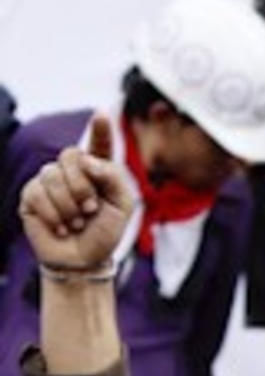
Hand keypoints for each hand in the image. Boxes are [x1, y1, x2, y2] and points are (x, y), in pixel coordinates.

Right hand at [19, 114, 133, 268]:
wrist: (84, 261)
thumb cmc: (105, 233)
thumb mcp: (122, 207)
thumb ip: (113, 177)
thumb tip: (87, 160)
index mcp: (98, 170)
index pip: (98, 144)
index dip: (100, 129)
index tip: (102, 114)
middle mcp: (72, 171)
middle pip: (70, 156)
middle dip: (82, 187)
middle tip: (90, 210)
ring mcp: (49, 181)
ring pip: (52, 175)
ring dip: (69, 205)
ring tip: (77, 223)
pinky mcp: (31, 195)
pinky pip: (38, 193)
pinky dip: (54, 215)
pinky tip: (61, 228)